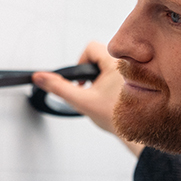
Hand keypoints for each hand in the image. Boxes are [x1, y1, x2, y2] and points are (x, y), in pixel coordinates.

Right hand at [32, 41, 143, 155]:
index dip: (81, 62)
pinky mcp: (139, 79)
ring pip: (110, 64)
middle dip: (93, 72)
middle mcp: (128, 63)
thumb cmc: (115, 117)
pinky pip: (121, 71)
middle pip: (100, 55)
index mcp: (115, 63)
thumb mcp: (82, 101)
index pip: (91, 47)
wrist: (137, 133)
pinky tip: (114, 96)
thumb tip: (40, 78)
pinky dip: (113, 82)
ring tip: (106, 95)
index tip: (83, 80)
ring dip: (103, 77)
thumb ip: (58, 88)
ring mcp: (136, 71)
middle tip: (95, 89)